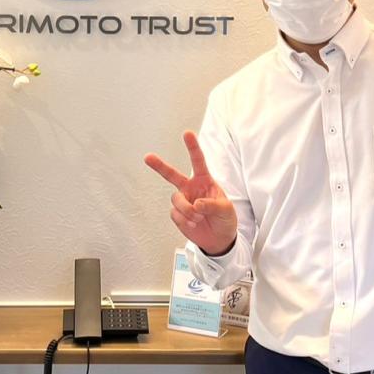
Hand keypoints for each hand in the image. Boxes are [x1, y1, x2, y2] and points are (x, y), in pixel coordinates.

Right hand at [144, 131, 237, 255]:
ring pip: (176, 200)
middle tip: (147, 157)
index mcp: (204, 181)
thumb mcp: (225, 210)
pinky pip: (175, 214)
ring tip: (198, 218)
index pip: (198, 161)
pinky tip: (193, 224)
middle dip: (159, 166)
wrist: (218, 240)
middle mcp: (191, 188)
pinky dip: (185, 221)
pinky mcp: (177, 214)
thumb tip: (196, 204)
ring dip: (187, 210)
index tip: (187, 133)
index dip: (192, 147)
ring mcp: (183, 201)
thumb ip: (212, 205)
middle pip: (172, 175)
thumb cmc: (225, 219)